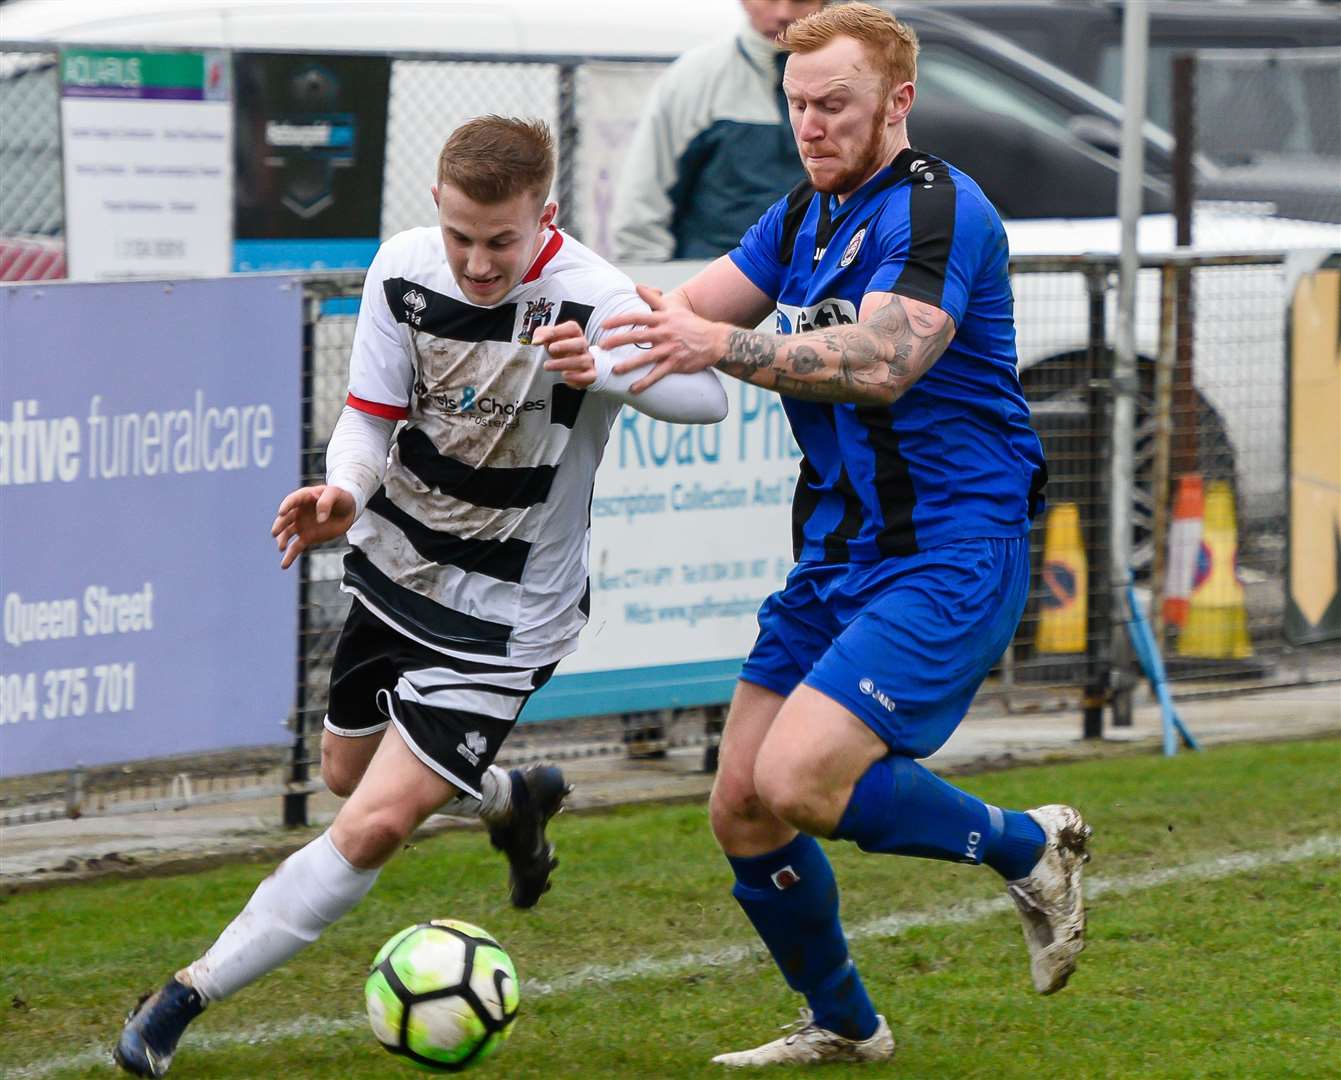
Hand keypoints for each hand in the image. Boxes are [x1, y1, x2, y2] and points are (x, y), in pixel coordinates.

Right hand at [271, 485, 356, 569]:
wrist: (348, 510)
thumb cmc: (340, 498)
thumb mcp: (335, 494)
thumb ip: (326, 503)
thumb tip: (320, 519)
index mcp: (303, 497)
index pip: (292, 500)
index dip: (286, 506)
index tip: (281, 513)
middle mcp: (298, 512)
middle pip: (285, 519)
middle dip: (279, 526)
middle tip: (275, 533)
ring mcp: (301, 525)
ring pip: (287, 534)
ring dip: (282, 540)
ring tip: (281, 547)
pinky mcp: (307, 537)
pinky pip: (295, 548)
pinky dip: (289, 556)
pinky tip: (284, 565)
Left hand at [535, 319, 598, 388]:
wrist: (571, 366)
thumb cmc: (560, 350)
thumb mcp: (549, 339)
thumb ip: (541, 334)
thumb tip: (536, 340)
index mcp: (575, 334)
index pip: (572, 327)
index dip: (556, 331)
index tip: (540, 339)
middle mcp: (583, 346)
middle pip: (580, 343)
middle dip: (565, 345)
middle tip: (551, 349)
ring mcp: (588, 360)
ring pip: (582, 360)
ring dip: (563, 363)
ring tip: (548, 365)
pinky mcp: (590, 374)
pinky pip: (589, 376)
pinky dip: (577, 377)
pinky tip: (565, 375)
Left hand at [600, 285, 728, 391]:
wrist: (714, 341)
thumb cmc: (691, 324)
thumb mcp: (673, 308)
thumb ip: (653, 298)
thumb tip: (637, 286)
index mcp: (662, 319)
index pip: (636, 317)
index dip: (619, 320)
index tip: (603, 325)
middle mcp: (664, 333)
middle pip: (637, 336)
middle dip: (618, 341)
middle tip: (601, 347)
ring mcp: (670, 349)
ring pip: (646, 357)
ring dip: (629, 365)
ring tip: (615, 370)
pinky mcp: (676, 363)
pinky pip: (658, 374)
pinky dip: (646, 382)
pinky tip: (633, 389)